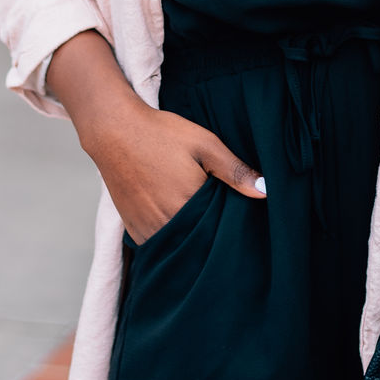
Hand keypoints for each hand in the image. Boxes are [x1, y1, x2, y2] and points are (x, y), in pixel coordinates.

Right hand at [85, 101, 265, 245]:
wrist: (114, 131)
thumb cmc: (161, 134)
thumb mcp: (204, 144)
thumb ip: (234, 170)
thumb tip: (265, 192)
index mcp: (189, 206)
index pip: (220, 231)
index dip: (231, 227)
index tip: (240, 220)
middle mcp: (167, 225)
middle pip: (199, 243)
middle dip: (212, 236)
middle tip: (222, 221)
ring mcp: (147, 231)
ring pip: (179, 247)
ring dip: (191, 241)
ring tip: (201, 223)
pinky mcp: (134, 231)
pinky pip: (159, 245)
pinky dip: (171, 239)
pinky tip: (178, 222)